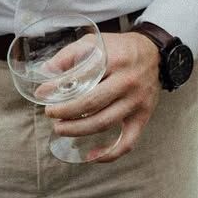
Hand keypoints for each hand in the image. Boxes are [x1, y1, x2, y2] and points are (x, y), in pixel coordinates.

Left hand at [45, 31, 161, 161]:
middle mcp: (127, 81)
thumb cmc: (120, 48)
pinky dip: (109, 153)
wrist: (155, 53)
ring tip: (61, 128)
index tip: (42, 94)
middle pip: (91, 104)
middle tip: (51, 113)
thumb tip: (46, 72)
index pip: (82, 78)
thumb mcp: (95, 42)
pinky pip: (127, 142)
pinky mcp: (143, 116)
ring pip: (103, 123)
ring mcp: (136, 101)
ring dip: (78, 130)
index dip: (58, 88)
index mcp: (115, 60)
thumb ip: (70, 55)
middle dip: (65, 112)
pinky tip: (91, 155)